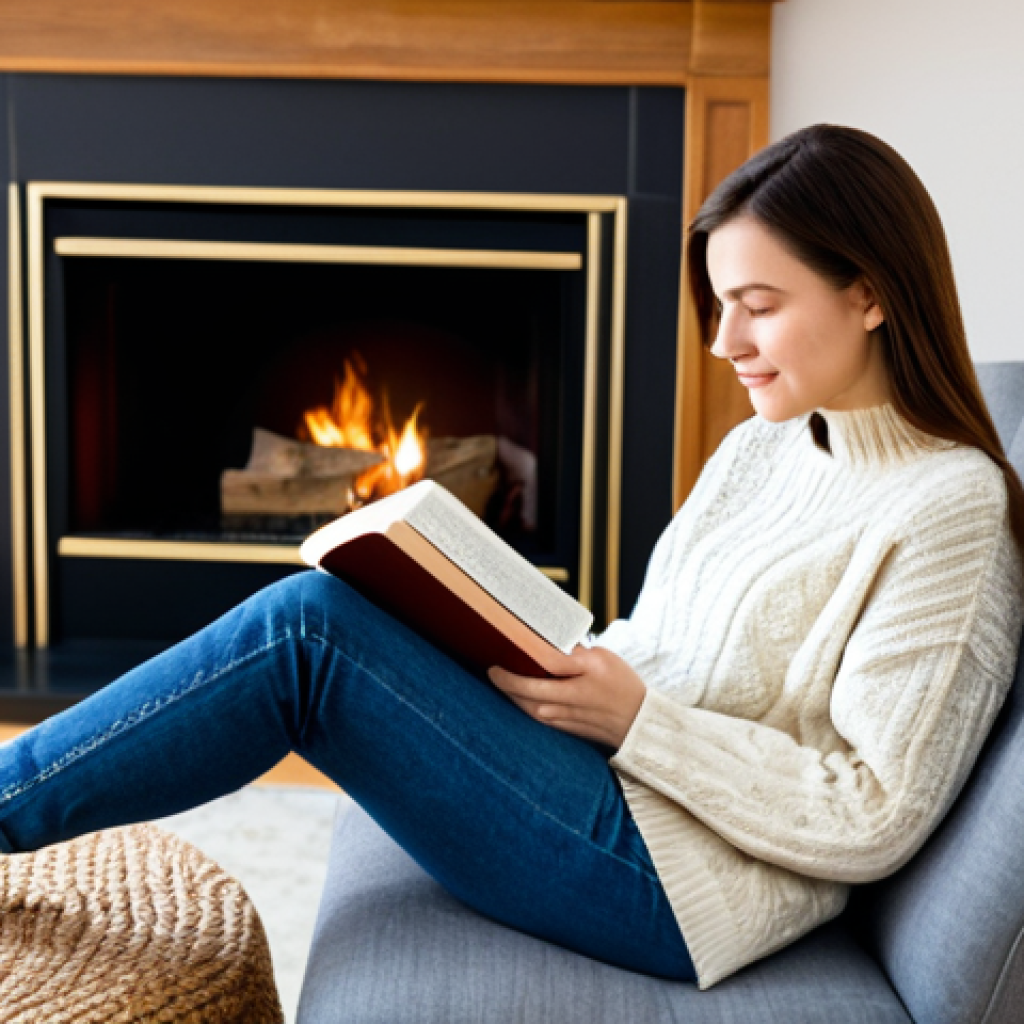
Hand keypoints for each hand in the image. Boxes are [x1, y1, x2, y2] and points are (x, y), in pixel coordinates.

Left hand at [487, 645, 646, 750]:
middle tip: (491, 668)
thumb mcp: (602, 659)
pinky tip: (515, 695)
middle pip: (526, 692)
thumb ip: (573, 653)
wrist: (638, 722)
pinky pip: (534, 716)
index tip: (503, 648)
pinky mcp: (563, 728)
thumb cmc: (621, 685)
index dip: (517, 660)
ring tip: (499, 679)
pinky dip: (522, 705)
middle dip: (504, 681)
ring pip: (527, 706)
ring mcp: (563, 717)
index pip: (541, 668)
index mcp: (580, 678)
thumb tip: (543, 643)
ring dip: (510, 694)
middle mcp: (568, 700)